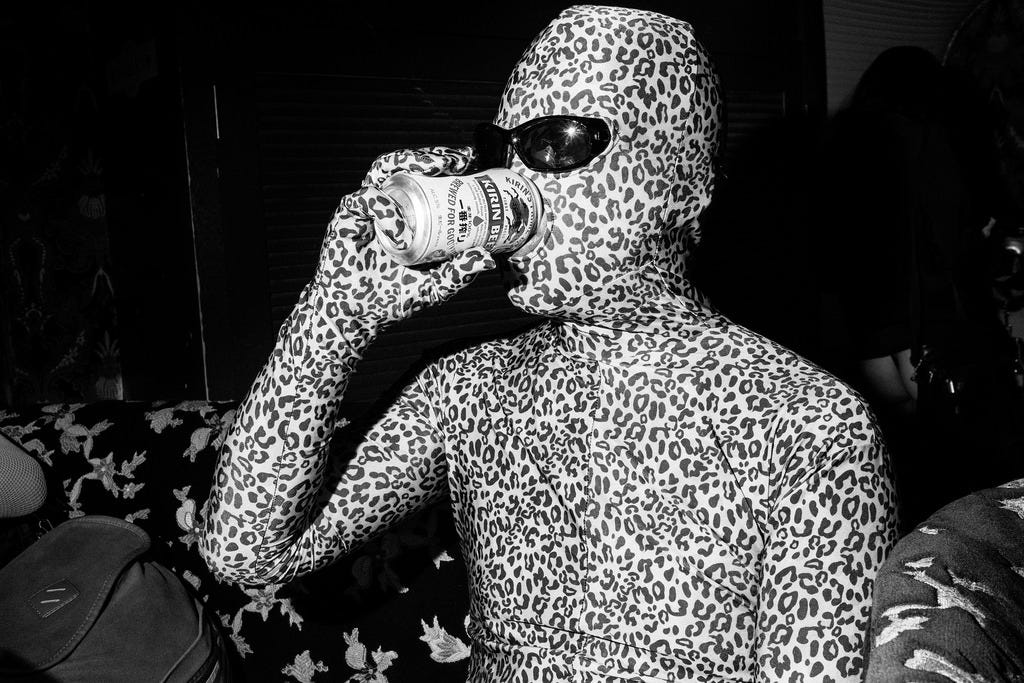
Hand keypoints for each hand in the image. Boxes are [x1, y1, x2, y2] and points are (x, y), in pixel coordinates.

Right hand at [313, 146, 495, 329]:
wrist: (357, 316)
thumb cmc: (392, 299)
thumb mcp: (434, 287)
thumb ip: (458, 273)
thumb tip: (488, 259)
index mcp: (411, 216)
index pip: (430, 180)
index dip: (449, 166)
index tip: (473, 163)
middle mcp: (390, 206)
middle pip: (409, 166)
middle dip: (434, 156)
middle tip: (459, 161)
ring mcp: (369, 209)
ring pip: (385, 169)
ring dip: (409, 163)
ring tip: (432, 169)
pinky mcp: (347, 217)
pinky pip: (367, 199)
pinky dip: (385, 211)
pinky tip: (398, 232)